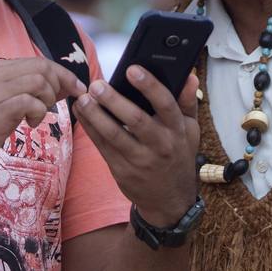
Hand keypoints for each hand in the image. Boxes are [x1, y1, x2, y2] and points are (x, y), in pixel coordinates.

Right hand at [0, 57, 85, 176]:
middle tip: (64, 102)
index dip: (62, 73)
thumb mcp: (0, 102)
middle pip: (42, 67)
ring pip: (38, 81)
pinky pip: (29, 101)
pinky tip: (30, 124)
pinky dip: (38, 112)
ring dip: (48, 99)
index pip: (38, 61)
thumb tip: (60, 86)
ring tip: (39, 115)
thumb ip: (24, 90)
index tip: (76, 87)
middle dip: (62, 83)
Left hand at [75, 66, 199, 227]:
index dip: (149, 86)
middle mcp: (159, 145)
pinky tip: (81, 112)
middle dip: (114, 101)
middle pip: (136, 120)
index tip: (132, 69)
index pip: (165, 104)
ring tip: (83, 99)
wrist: (170, 200)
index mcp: (177, 130)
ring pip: (114, 135)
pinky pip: (103, 146)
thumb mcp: (190, 130)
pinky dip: (90, 128)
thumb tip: (189, 74)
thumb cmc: (179, 155)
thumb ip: (187, 101)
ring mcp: (139, 159)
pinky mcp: (121, 170)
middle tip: (97, 84)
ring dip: (96, 116)